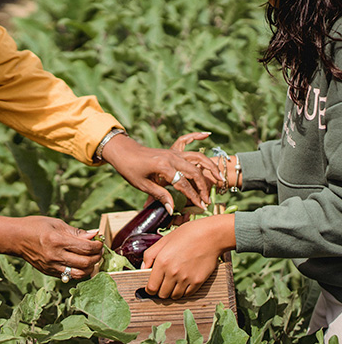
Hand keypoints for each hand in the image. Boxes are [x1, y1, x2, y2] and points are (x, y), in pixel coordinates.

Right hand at [0, 215, 102, 280]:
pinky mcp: (49, 272)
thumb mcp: (56, 223)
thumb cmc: (35, 226)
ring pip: (79, 274)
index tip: (99, 243)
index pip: (86, 248)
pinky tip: (78, 263)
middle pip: (86, 263)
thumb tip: (94, 235)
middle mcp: (55, 255)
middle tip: (98, 252)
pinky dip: (77, 271)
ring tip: (90, 260)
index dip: (97, 246)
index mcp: (57, 240)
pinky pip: (69, 276)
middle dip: (97, 257)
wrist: (15, 238)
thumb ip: (76, 232)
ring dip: (89, 268)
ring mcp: (51, 266)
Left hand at [102, 132, 218, 212]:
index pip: (183, 184)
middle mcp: (172, 158)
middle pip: (195, 172)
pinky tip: (207, 134)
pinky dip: (197, 136)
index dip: (193, 196)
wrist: (122, 151)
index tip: (201, 206)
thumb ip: (160, 195)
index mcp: (164, 167)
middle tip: (208, 199)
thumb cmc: (129, 169)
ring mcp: (173, 152)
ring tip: (220, 178)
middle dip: (203, 187)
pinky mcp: (172, 150)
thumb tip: (172, 209)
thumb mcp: (142, 185)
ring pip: (197, 158)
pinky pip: (187, 141)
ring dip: (209, 167)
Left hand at [142, 214, 234, 298]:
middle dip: (160, 291)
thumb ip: (150, 255)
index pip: (151, 287)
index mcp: (162, 262)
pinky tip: (184, 283)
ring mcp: (186, 278)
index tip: (151, 287)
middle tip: (162, 285)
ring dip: (172, 292)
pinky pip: (187, 294)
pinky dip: (184, 292)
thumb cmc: (187, 235)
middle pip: (162, 294)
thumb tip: (142, 268)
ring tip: (173, 284)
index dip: (149, 290)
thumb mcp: (163, 241)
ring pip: (175, 296)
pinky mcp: (198, 281)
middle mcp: (173, 273)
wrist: (210, 236)